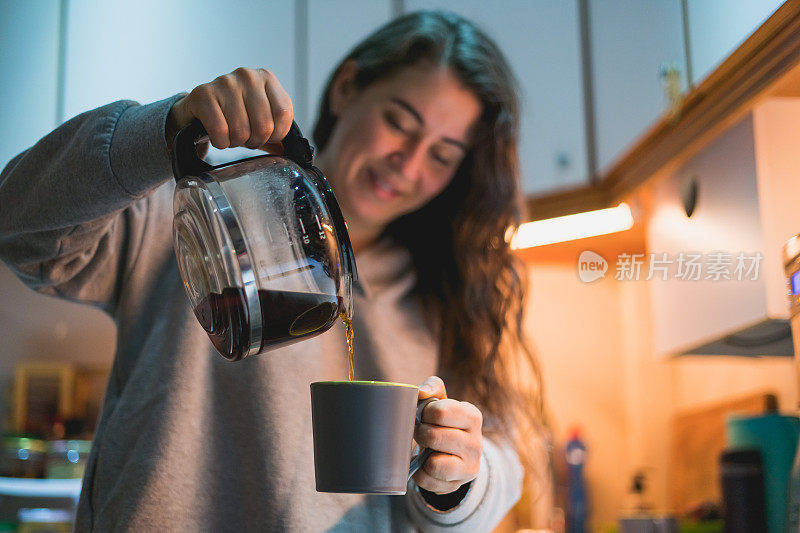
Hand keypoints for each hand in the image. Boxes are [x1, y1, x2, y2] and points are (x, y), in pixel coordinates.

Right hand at [167, 67, 292, 150]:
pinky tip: (218, 136)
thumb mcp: (260, 119)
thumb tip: (287, 150)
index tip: (266, 136)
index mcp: (267, 78)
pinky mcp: (204, 93)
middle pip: (264, 125)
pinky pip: (220, 131)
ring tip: (231, 135)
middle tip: (245, 138)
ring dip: (236, 143)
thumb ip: (277, 132)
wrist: (198, 109)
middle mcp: (248, 76)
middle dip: (255, 141)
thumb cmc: (235, 115)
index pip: (283, 114)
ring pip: (241, 130)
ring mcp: (225, 82)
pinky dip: (221, 142)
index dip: (276, 135)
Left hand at [413, 376, 482, 494]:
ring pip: (433, 463)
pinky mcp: (457, 484)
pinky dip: (420, 473)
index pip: (440, 412)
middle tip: (421, 432)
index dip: (425, 413)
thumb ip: (432, 387)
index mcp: (472, 416)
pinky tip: (425, 464)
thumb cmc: (443, 422)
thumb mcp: (441, 401)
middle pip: (433, 436)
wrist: (454, 453)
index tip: (425, 415)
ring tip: (425, 448)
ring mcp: (469, 466)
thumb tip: (421, 392)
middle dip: (420, 433)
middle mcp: (476, 443)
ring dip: (421, 454)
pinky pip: (427, 480)